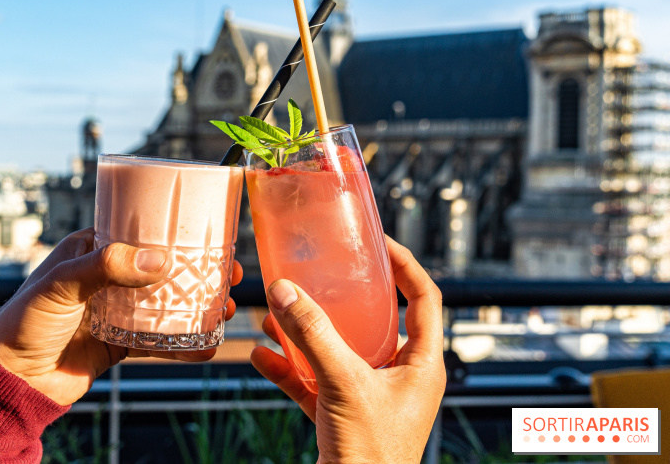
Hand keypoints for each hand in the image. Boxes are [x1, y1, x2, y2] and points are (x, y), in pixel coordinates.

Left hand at [0, 227, 242, 405]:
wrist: (12, 382)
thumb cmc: (24, 322)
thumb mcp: (62, 284)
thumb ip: (107, 267)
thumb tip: (161, 259)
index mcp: (91, 249)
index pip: (139, 230)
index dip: (174, 231)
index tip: (207, 232)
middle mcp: (108, 277)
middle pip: (163, 268)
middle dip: (198, 270)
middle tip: (230, 271)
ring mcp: (117, 310)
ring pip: (167, 303)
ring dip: (198, 305)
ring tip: (228, 306)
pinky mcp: (121, 342)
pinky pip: (159, 340)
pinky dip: (184, 343)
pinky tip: (208, 346)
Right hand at [250, 236, 444, 463]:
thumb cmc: (374, 457)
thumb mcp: (344, 383)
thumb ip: (314, 335)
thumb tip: (285, 291)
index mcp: (421, 364)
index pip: (425, 298)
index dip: (406, 266)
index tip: (381, 244)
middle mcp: (399, 376)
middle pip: (375, 321)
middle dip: (343, 298)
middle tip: (323, 272)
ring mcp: (369, 395)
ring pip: (338, 350)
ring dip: (307, 332)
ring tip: (279, 312)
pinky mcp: (341, 415)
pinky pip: (314, 381)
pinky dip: (289, 368)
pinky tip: (263, 355)